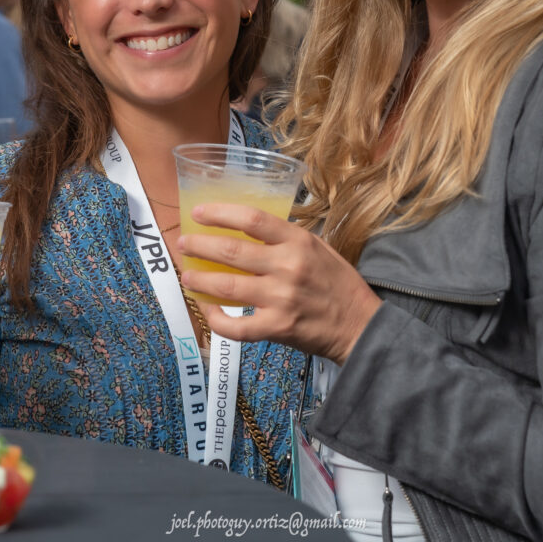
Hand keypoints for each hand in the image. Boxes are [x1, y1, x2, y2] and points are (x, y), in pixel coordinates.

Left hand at [178, 203, 381, 364]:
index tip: (199, 213)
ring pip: (227, 287)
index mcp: (298, 241)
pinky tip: (209, 310)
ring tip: (187, 275)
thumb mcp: (317, 247)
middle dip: (200, 246)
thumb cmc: (336, 282)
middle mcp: (287, 267)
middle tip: (184, 244)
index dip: (220, 213)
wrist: (359, 325)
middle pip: (232, 251)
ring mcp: (280, 299)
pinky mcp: (277, 328)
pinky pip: (236, 326)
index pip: (252, 219)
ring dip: (200, 280)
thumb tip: (245, 228)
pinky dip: (217, 319)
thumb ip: (284, 239)